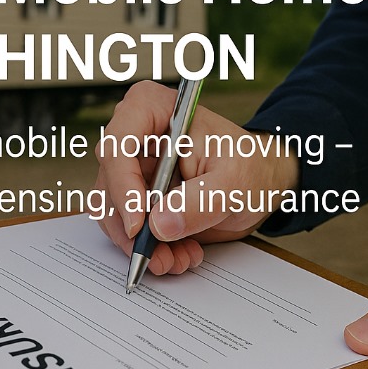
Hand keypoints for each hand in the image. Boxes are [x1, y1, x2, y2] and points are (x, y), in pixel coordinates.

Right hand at [94, 81, 297, 274]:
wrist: (258, 182)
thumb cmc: (249, 165)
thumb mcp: (235, 182)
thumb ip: (200, 201)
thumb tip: (160, 224)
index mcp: (153, 111)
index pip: (118, 145)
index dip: (123, 186)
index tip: (139, 224)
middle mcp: (134, 137)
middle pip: (110, 183)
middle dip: (131, 226)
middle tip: (159, 256)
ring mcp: (131, 168)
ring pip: (111, 210)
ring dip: (139, 243)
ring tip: (177, 258)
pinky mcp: (134, 195)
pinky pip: (124, 226)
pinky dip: (146, 247)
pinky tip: (177, 253)